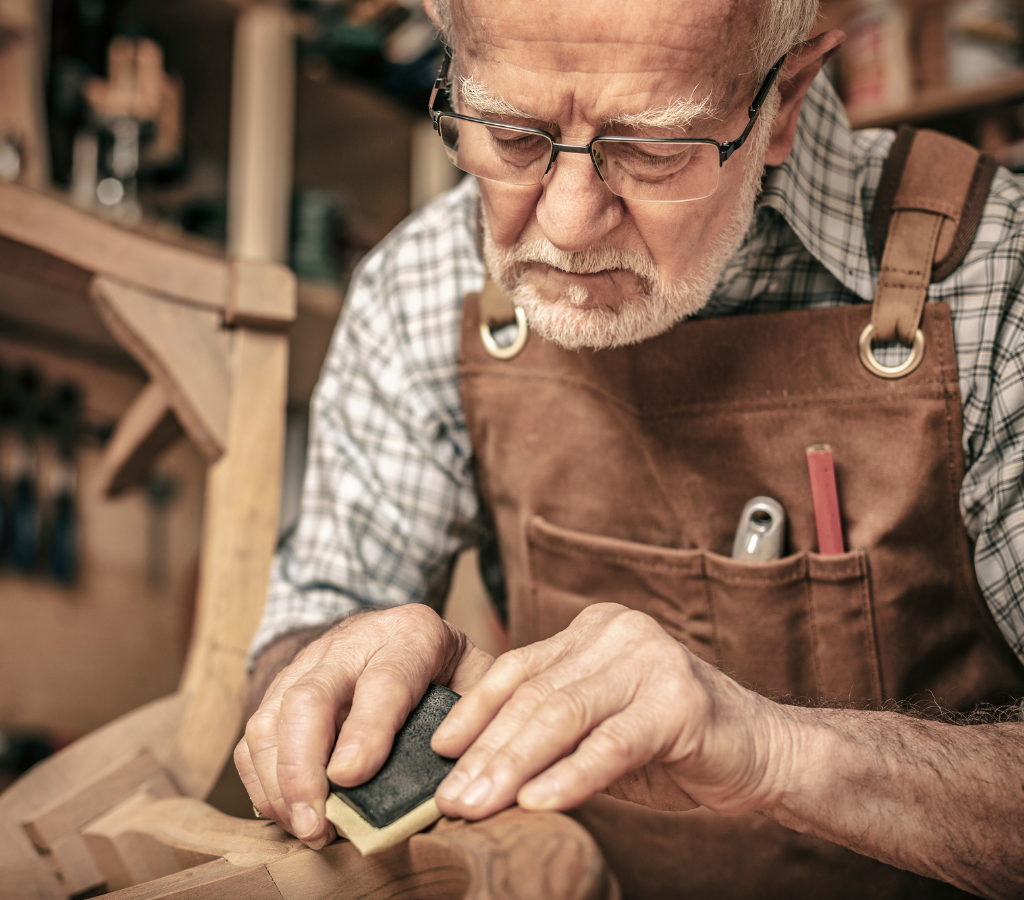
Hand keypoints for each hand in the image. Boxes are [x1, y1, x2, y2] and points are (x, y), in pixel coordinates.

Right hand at [234, 605, 492, 847]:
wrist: (397, 627)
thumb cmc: (444, 664)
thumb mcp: (476, 674)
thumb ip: (474, 715)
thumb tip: (458, 774)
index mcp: (411, 635)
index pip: (384, 680)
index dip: (365, 730)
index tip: (351, 777)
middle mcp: (352, 643)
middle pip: (311, 697)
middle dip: (305, 767)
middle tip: (316, 823)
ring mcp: (309, 663)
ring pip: (273, 717)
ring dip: (280, 781)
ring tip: (304, 829)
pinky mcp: (280, 687)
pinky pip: (255, 735)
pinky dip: (262, 780)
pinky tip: (286, 813)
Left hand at [432, 602, 792, 819]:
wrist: (763, 751)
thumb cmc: (671, 742)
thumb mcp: (599, 727)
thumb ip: (549, 730)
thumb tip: (471, 767)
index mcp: (593, 629)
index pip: (517, 668)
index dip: (473, 710)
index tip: (436, 752)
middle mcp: (619, 633)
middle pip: (535, 695)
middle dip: (485, 751)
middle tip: (449, 798)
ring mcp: (651, 662)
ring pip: (564, 716)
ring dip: (513, 766)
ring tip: (478, 806)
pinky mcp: (679, 702)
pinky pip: (612, 744)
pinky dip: (571, 777)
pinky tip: (538, 804)